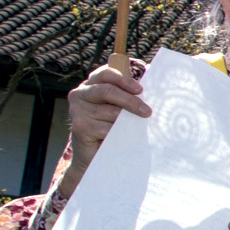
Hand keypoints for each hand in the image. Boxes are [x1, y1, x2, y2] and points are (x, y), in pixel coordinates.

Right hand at [58, 61, 151, 182]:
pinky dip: (118, 134)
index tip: (140, 89)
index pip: (106, 74)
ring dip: (126, 121)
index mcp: (91, 84)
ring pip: (110, 111)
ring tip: (135, 128)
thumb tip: (153, 86)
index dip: (124, 79)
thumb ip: (127, 95)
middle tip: (147, 111)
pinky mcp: (79, 126)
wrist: (92, 155)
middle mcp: (80, 94)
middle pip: (108, 91)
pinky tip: (123, 138)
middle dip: (130, 101)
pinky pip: (106, 128)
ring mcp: (77, 110)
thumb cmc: (109, 127)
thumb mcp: (118, 108)